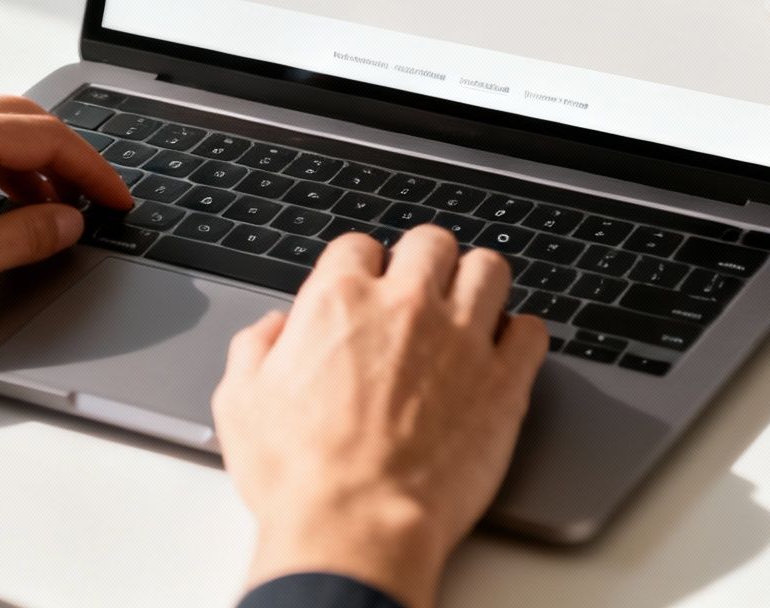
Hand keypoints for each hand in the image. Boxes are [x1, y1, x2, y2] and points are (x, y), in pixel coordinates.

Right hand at [212, 227, 546, 607]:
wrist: (356, 526)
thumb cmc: (298, 474)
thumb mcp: (239, 403)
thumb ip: (254, 350)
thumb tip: (272, 330)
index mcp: (339, 301)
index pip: (359, 247)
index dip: (362, 267)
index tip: (366, 288)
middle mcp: (404, 305)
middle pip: (431, 243)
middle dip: (424, 262)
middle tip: (420, 292)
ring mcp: (461, 339)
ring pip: (489, 270)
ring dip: (478, 284)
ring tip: (469, 310)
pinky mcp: (503, 382)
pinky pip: (531, 331)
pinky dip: (519, 336)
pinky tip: (504, 352)